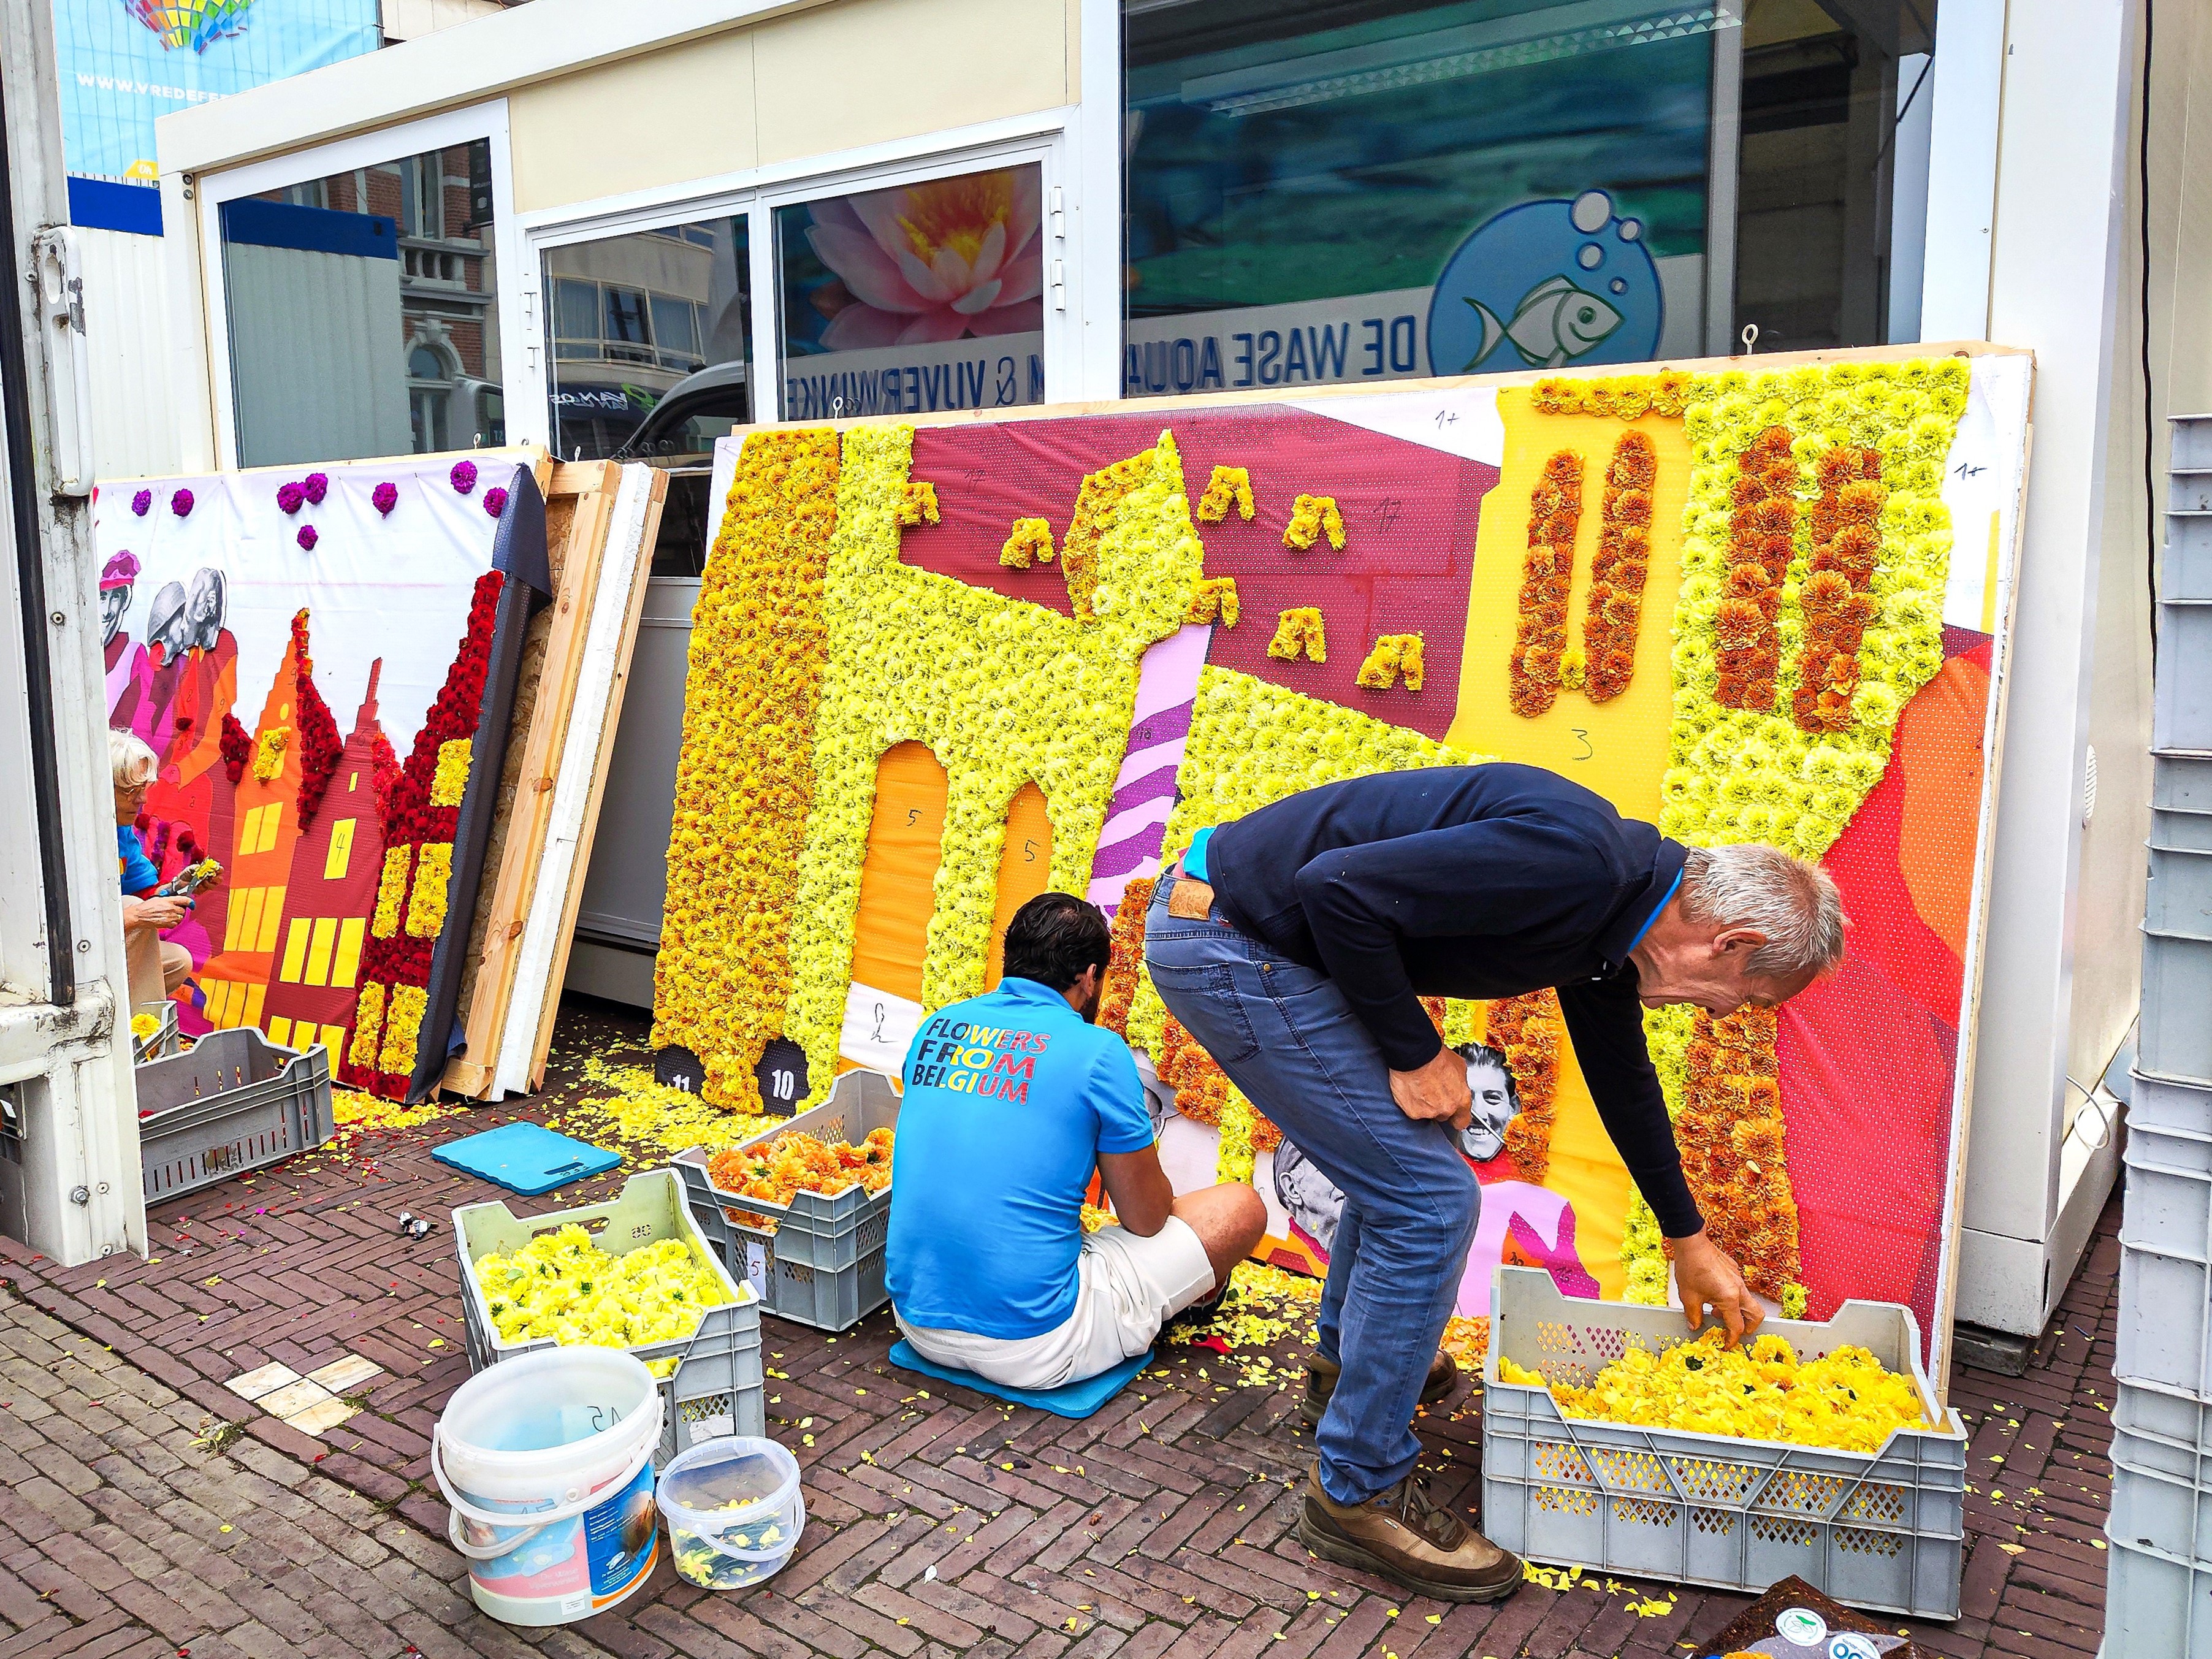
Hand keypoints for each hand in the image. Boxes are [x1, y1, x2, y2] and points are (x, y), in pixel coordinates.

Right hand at [127, 896, 187, 930]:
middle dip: (180, 910)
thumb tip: (176, 900)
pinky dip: (173, 923)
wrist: (138, 916)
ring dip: (177, 917)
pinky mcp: (168, 924)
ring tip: (169, 916)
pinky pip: (176, 924)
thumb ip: (168, 899)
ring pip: (180, 918)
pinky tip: (167, 921)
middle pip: (183, 910)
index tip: (191, 904)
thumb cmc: (145, 907)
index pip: (186, 900)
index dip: (190, 902)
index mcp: (169, 900)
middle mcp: (171, 908)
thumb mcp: (158, 898)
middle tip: (173, 911)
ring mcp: (170, 917)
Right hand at [1388, 1046, 1471, 1129]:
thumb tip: (1457, 1082)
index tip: (1456, 1116)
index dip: (1458, 1118)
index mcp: (1461, 1099)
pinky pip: (1413, 1111)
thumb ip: (1460, 1082)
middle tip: (1433, 1091)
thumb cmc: (1435, 1057)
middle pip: (1444, 1115)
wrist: (1416, 1055)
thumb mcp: (1459, 1066)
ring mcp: (1429, 1112)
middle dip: (1440, 1106)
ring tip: (1421, 1087)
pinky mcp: (1413, 1112)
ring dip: (1425, 1104)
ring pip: (1428, 1114)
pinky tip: (1412, 1090)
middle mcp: (1447, 1108)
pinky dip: (1412, 1103)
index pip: (1463, 1120)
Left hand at [1671, 1229, 1763, 1345]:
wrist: (1691, 1243)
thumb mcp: (1688, 1297)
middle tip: (1732, 1331)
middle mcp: (1739, 1289)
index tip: (1726, 1344)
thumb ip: (1694, 1315)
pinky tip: (1713, 1295)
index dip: (1732, 1339)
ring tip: (1717, 1312)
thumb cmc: (1690, 1267)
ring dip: (1737, 1311)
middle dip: (1748, 1327)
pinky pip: (1739, 1289)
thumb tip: (1695, 1326)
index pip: (1737, 1326)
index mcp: (1730, 1298)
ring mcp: (1739, 1279)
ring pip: (1748, 1302)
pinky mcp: (1735, 1271)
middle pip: (1756, 1315)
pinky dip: (1732, 1298)